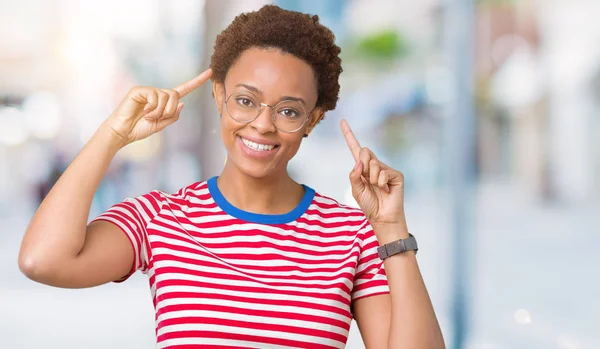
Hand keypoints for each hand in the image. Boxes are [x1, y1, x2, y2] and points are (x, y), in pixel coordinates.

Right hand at [105, 68, 212, 145]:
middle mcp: (158, 94)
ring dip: (160, 111)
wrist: (123, 132)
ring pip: (167, 96)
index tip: (211, 72)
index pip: (184, 89)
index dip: (197, 81)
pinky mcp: (139, 90)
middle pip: (176, 95)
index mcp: (165, 102)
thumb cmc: (139, 129)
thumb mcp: (161, 125)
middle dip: (170, 110)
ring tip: (148, 117)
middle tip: (158, 118)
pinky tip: (143, 112)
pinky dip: (152, 108)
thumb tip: (183, 103)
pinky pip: (155, 96)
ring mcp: (148, 91)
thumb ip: (173, 115)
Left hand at [340, 119, 407, 235]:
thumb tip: (359, 161)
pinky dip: (380, 183)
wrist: (382, 217)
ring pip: (373, 163)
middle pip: (364, 151)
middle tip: (368, 181)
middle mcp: (374, 165)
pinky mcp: (396, 175)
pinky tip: (385, 190)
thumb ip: (354, 175)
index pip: (355, 148)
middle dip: (362, 166)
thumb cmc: (369, 204)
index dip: (349, 135)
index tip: (342, 121)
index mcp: (362, 168)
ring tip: (377, 189)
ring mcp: (386, 169)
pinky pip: (382, 172)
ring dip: (371, 178)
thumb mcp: (356, 189)